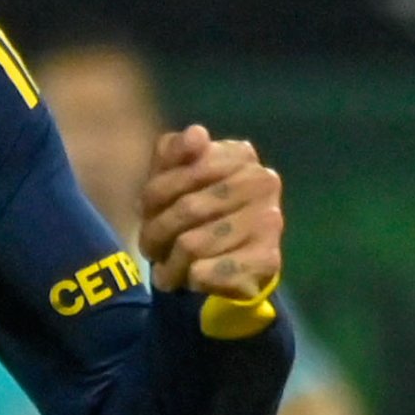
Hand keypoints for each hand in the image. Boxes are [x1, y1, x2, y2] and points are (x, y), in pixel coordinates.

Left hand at [137, 124, 283, 303]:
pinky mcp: (268, 261)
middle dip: (156, 235)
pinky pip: (208, 271)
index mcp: (240, 155)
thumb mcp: (172, 179)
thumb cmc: (194, 216)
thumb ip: (173, 151)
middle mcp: (262, 182)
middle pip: (186, 209)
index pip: (177, 174)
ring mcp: (270, 221)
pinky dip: (191, 279)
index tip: (144, 214)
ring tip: (168, 271)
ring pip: (192, 244)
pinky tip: (192, 280)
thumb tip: (196, 134)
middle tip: (151, 250)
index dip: (151, 200)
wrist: (229, 269)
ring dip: (170, 265)